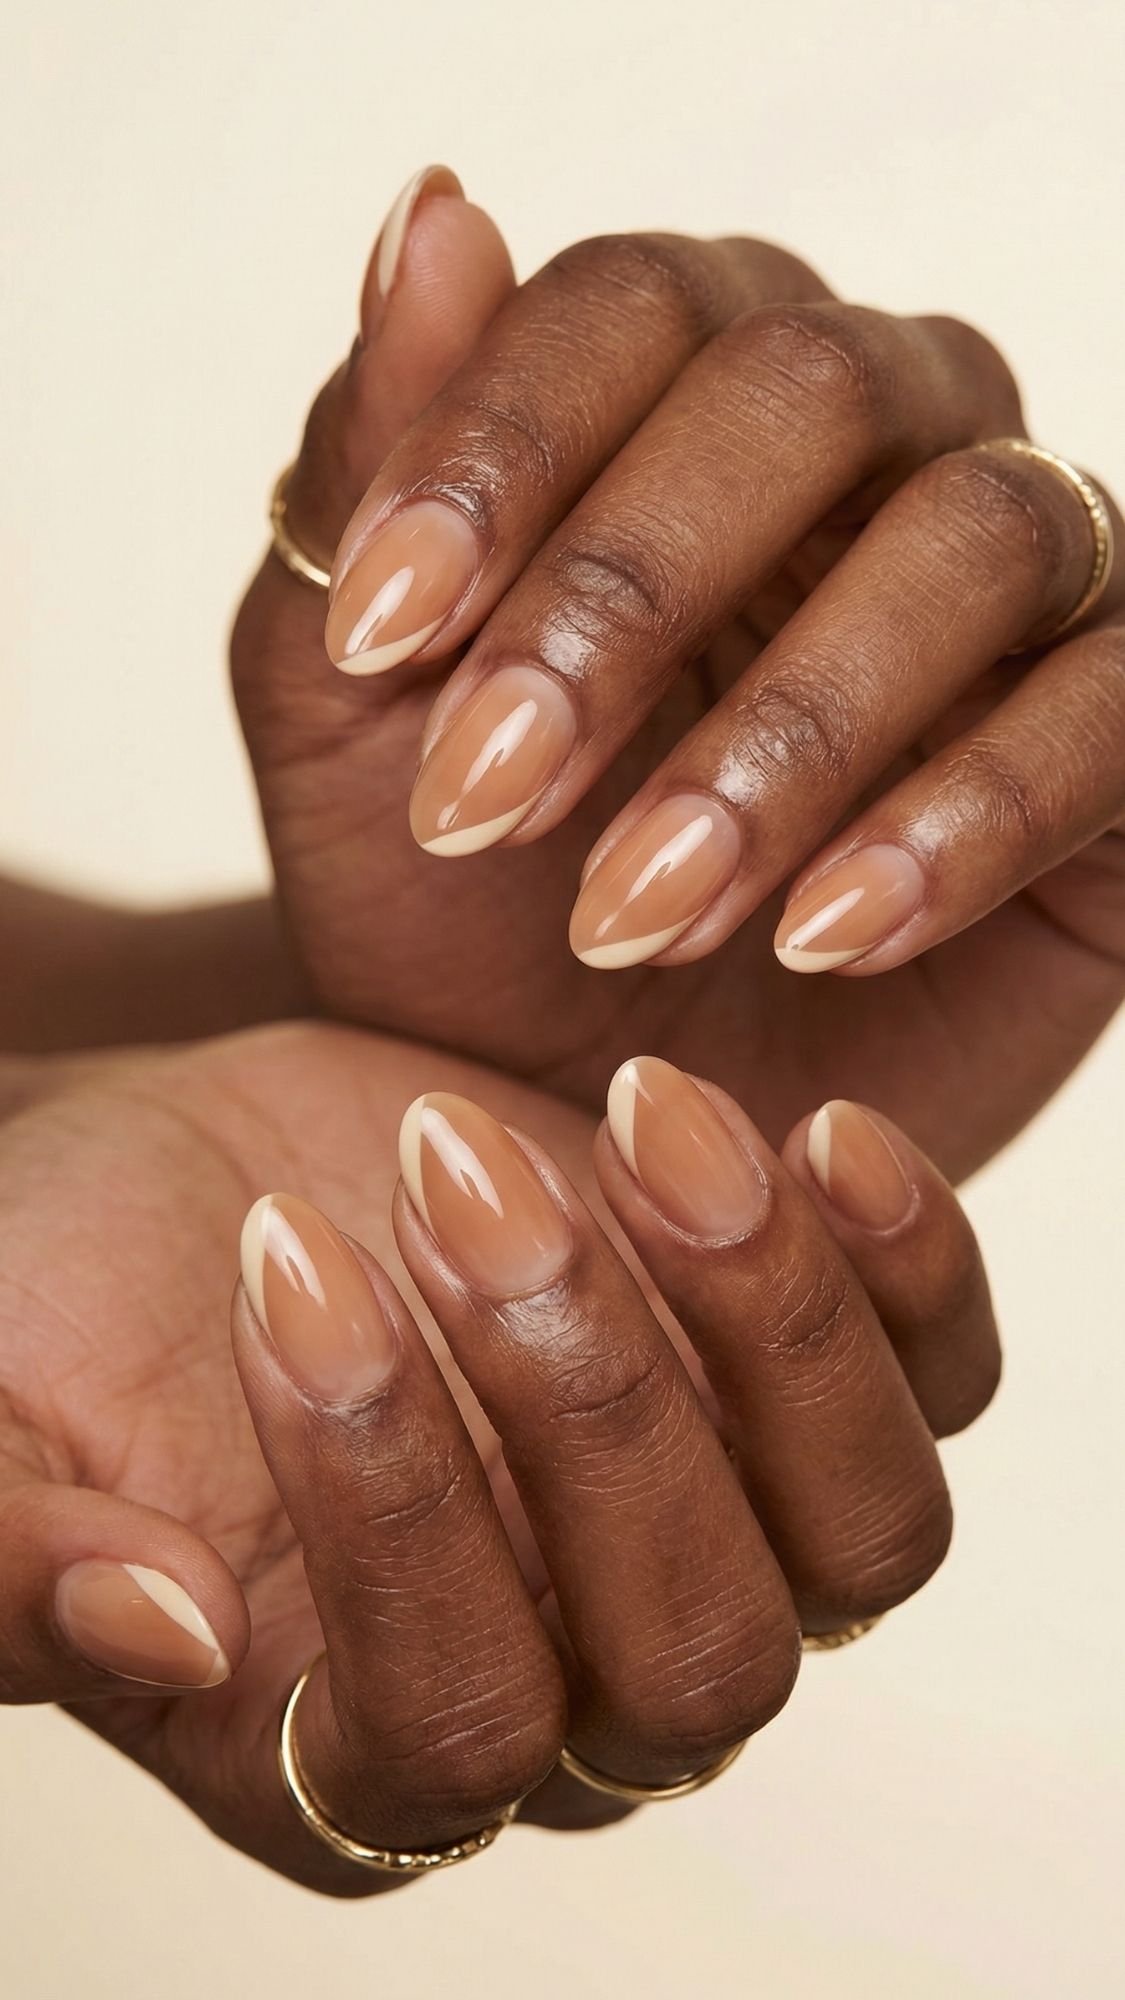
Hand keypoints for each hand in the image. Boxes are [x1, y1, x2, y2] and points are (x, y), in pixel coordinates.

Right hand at [0, 1026, 994, 1887]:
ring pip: (858, 1542)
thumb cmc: (61, 1313)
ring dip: (762, 1326)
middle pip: (691, 1663)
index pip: (455, 1737)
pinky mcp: (781, 1389)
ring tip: (636, 1121)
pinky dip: (909, 1272)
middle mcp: (573, 1688)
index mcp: (357, 1758)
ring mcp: (704, 1536)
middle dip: (586, 1405)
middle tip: (455, 1175)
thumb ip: (6, 1559)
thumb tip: (163, 1626)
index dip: (391, 1517)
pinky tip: (813, 1134)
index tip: (287, 1266)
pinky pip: (936, 1388)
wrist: (182, 1179)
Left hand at [233, 172, 1124, 1180]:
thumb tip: (434, 206)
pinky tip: (824, 936)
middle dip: (627, 597)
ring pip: (970, 536)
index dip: (502, 453)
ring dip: (789, 735)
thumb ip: (371, 465)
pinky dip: (962, 821)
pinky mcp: (1118, 732)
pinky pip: (1109, 711)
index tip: (380, 640)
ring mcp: (1021, 579)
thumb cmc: (463, 906)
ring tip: (636, 913)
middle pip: (807, 388)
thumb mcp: (353, 708)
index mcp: (684, 392)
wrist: (573, 1112)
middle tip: (488, 805)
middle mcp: (881, 438)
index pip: (628, 304)